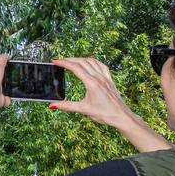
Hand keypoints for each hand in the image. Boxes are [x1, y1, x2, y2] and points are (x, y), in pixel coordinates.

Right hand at [51, 56, 171, 151]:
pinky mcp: (109, 80)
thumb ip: (67, 106)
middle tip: (60, 60)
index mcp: (92, 83)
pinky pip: (101, 65)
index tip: (55, 61)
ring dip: (80, 59)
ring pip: (92, 61)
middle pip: (82, 62)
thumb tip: (53, 105)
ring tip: (72, 61)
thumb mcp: (84, 110)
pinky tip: (90, 62)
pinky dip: (93, 61)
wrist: (122, 116)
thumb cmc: (105, 114)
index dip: (64, 63)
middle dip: (70, 59)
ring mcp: (105, 78)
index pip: (75, 68)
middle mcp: (99, 78)